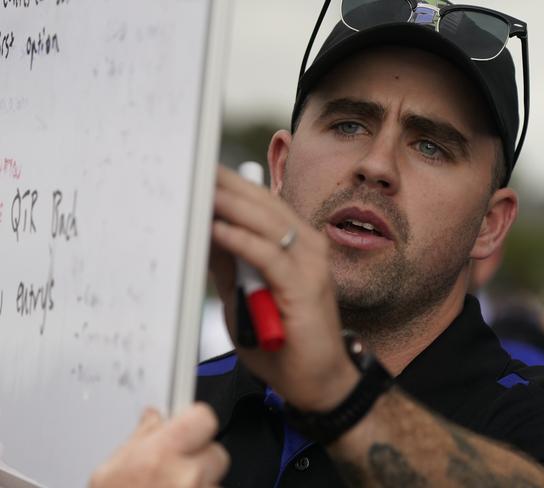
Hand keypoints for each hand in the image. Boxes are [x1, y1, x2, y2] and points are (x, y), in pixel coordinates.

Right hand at [89, 403, 228, 487]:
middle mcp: (187, 476)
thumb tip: (153, 417)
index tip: (189, 426)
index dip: (196, 420)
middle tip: (177, 470)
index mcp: (160, 455)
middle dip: (201, 459)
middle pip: (216, 452)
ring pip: (216, 482)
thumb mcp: (109, 473)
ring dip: (201, 486)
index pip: (203, 417)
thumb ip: (138, 439)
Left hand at [210, 165, 358, 410]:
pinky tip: (218, 230)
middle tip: (192, 168)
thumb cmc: (282, 341)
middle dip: (226, 186)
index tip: (197, 170)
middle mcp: (306, 246)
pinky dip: (243, 241)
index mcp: (294, 245)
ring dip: (231, 205)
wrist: (317, 380)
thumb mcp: (243, 296)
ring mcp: (310, 264)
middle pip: (263, 205)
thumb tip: (202, 232)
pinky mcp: (306, 286)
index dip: (229, 185)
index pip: (259, 204)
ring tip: (200, 190)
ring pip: (268, 223)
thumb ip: (228, 264)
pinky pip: (270, 257)